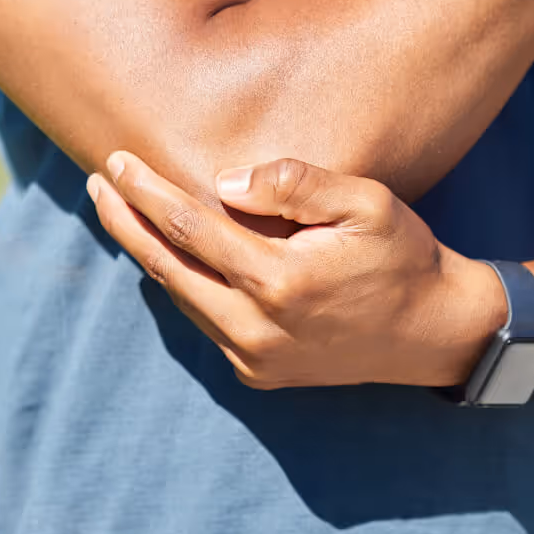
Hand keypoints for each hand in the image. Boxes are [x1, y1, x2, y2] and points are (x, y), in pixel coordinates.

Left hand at [86, 152, 506, 389]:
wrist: (435, 332)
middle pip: (165, 267)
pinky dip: (182, 286)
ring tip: (122, 211)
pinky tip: (170, 254)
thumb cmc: (403, 255)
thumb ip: (295, 184)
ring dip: (147, 253)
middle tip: (97, 182)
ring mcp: (254, 358)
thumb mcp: (366, 202)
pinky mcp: (258, 373)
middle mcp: (257, 328)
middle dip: (124, 221)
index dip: (145, 192)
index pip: (189, 227)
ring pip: (179, 299)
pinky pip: (205, 322)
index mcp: (279, 281)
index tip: (117, 160)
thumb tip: (219, 182)